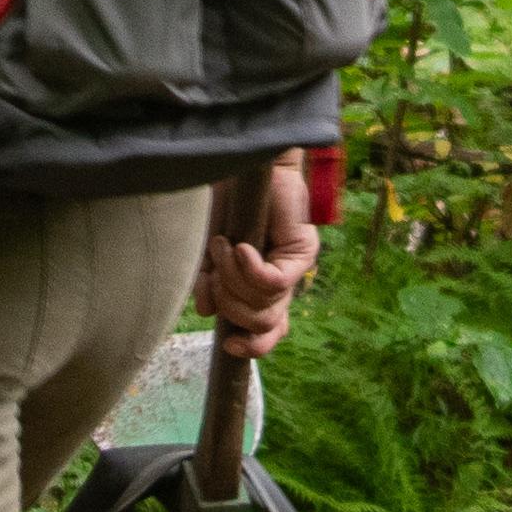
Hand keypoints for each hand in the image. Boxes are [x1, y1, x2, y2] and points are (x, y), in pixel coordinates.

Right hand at [198, 157, 317, 358]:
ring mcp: (296, 265)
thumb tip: (208, 313)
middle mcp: (283, 281)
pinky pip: (275, 282)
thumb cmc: (223, 205)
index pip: (269, 331)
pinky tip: (239, 246)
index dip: (252, 347)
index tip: (227, 346)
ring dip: (233, 280)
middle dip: (230, 305)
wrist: (237, 165)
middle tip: (215, 272)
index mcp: (261, 286)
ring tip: (223, 245)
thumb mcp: (208, 253)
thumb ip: (210, 283)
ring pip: (267, 304)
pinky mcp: (303, 249)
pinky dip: (249, 269)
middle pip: (263, 323)